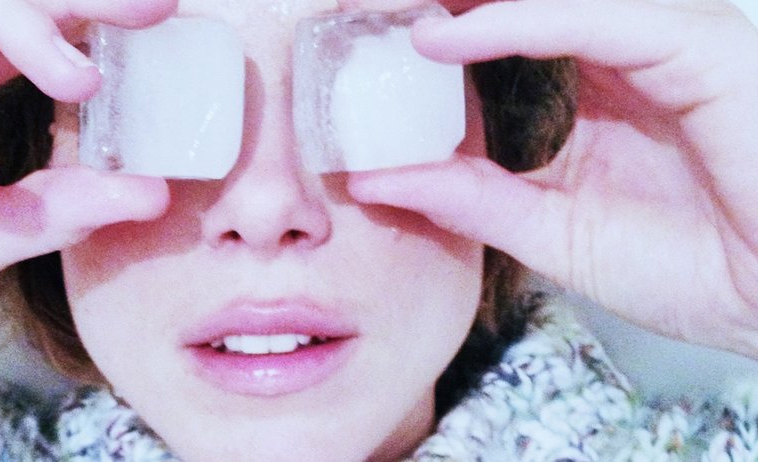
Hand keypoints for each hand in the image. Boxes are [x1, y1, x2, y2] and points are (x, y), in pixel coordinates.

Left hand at [350, 0, 757, 355]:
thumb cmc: (690, 270)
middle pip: (526, 7)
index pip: (510, 33)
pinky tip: (447, 36)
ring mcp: (666, 44)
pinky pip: (596, 20)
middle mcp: (630, 55)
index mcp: (603, 92)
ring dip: (470, 4)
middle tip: (365, 11)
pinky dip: (519, 21)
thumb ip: (470, 196)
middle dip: (452, 5)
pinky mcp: (698, 47)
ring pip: (555, 1)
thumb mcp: (549, 231)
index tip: (367, 42)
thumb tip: (374, 178)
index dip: (444, 31)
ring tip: (387, 11)